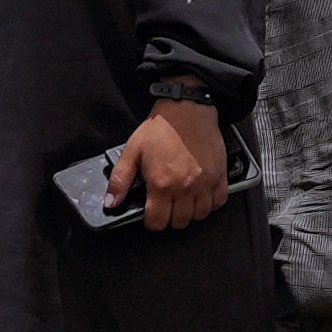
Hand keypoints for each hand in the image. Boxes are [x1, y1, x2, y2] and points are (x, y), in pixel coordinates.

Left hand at [111, 100, 231, 233]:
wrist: (187, 109)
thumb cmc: (162, 128)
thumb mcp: (132, 151)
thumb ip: (120, 180)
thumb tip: (111, 202)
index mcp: (161, 184)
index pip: (157, 222)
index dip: (152, 222)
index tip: (152, 214)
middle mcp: (184, 187)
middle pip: (179, 222)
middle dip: (170, 218)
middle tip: (167, 206)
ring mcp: (204, 183)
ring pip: (200, 216)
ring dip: (190, 212)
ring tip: (183, 201)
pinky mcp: (219, 176)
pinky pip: (218, 202)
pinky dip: (210, 203)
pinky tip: (201, 195)